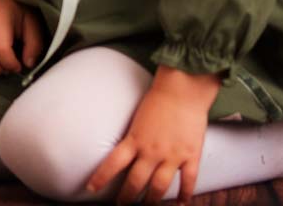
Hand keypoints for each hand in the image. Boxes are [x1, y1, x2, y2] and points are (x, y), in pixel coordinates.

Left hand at [85, 67, 219, 202]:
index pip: (112, 164)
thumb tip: (127, 148)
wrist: (183, 90)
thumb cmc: (159, 98)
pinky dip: (185, 194)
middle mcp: (151, 151)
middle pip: (136, 182)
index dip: (101, 178)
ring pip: (159, 187)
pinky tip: (182, 202)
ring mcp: (172, 156)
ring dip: (152, 200)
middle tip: (122, 204)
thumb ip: (133, 136)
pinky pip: (188, 181)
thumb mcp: (137, 117)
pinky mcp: (191, 156)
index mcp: (134, 139)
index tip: (91, 188)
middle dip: (127, 197)